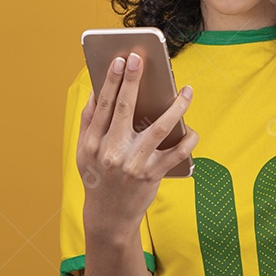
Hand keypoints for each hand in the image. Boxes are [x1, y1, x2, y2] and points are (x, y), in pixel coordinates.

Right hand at [76, 52, 198, 235]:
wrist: (109, 217)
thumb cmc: (97, 178)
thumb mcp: (83, 152)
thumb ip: (88, 122)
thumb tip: (95, 89)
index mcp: (92, 143)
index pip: (103, 104)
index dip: (112, 80)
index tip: (120, 59)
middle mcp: (111, 151)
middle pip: (125, 108)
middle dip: (133, 81)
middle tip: (141, 59)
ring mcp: (133, 163)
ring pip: (159, 127)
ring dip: (176, 106)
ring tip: (186, 91)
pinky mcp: (153, 174)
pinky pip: (177, 152)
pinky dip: (188, 139)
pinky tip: (192, 128)